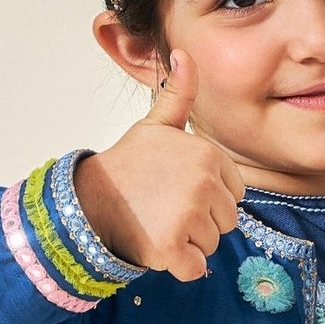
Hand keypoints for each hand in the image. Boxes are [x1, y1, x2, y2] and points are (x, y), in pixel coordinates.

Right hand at [70, 50, 246, 283]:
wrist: (89, 200)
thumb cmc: (128, 167)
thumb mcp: (155, 125)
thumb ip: (180, 95)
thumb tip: (185, 53)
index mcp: (209, 155)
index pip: (234, 194)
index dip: (207, 198)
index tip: (176, 191)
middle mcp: (204, 182)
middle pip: (226, 222)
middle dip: (200, 223)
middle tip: (165, 209)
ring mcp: (189, 215)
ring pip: (211, 246)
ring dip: (187, 244)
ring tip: (158, 223)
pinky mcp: (173, 247)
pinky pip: (194, 270)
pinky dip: (178, 267)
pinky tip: (157, 245)